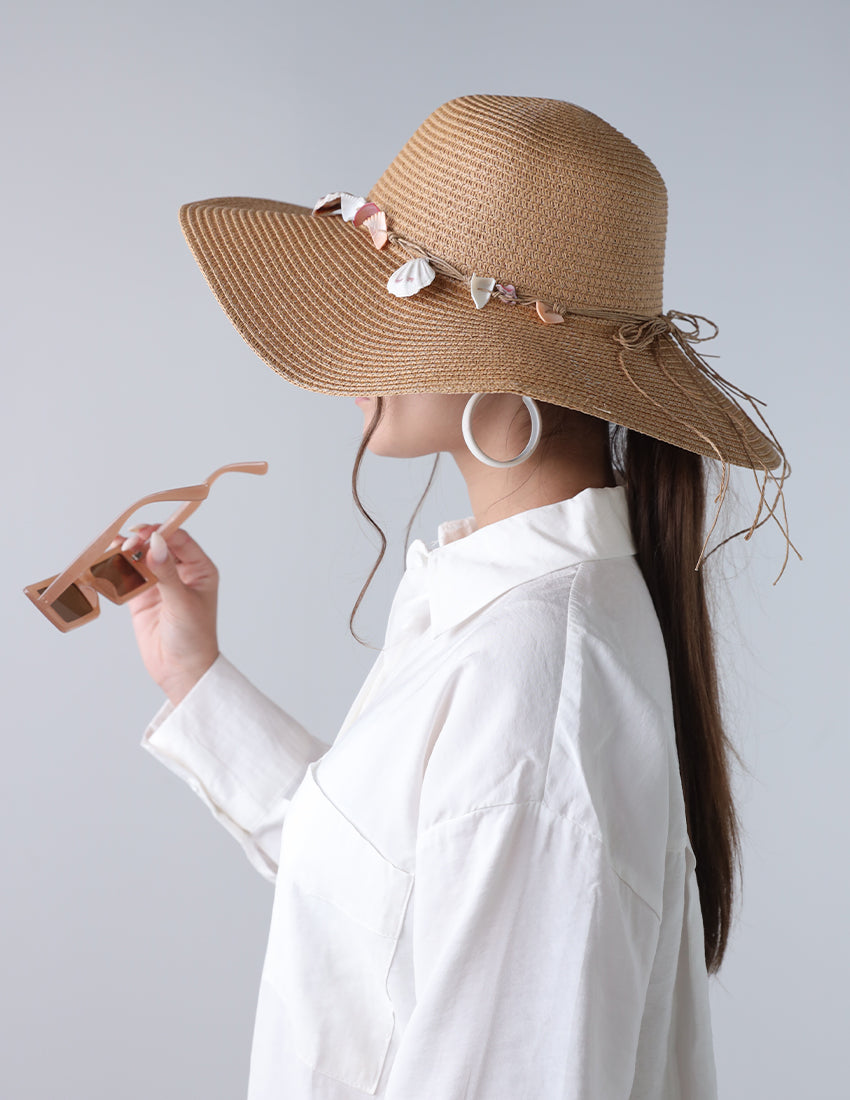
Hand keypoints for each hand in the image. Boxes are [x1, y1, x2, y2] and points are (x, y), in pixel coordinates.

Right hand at [115, 525, 219, 706]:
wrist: (181, 671)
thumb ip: (166, 573)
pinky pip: (129, 575)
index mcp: (200, 570)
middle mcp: (181, 573)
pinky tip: (108, 560)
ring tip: (114, 547)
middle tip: (127, 543)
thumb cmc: (193, 638)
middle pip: (159, 545)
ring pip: (142, 558)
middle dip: (142, 539)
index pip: (180, 540)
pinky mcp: (142, 597)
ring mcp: (160, 584)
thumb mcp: (181, 602)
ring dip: (128, 550)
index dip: (161, 532)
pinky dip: (118, 567)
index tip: (143, 533)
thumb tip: (155, 543)